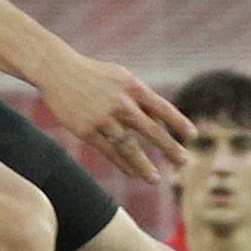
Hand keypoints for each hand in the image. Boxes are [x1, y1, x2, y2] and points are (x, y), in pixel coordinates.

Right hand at [33, 48, 191, 181]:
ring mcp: (103, 118)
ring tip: (156, 179)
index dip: (178, 123)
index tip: (192, 136)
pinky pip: (109, 151)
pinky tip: (133, 173)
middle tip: (184, 162)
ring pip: (128, 147)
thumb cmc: (95, 75)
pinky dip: (122, 164)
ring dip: (144, 165)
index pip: (162, 107)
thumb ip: (141, 98)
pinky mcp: (86, 130)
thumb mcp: (121, 77)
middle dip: (169, 148)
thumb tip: (161, 122)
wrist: (58, 71)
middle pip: (151, 130)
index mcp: (132, 87)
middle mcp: (120, 103)